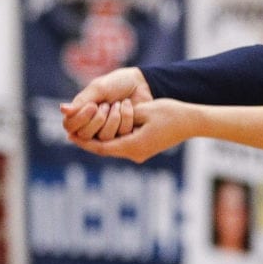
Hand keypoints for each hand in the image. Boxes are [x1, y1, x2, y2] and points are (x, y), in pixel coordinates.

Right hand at [60, 67, 153, 140]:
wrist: (141, 83)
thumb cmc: (117, 83)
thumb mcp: (99, 88)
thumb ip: (82, 100)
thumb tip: (62, 109)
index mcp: (80, 114)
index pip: (69, 126)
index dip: (80, 119)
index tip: (92, 105)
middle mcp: (91, 127)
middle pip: (85, 135)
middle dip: (98, 119)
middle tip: (106, 105)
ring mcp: (107, 132)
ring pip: (104, 137)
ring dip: (113, 117)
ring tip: (118, 104)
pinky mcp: (123, 135)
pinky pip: (121, 135)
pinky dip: (125, 117)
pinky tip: (127, 106)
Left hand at [68, 99, 195, 163]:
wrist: (192, 122)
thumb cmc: (171, 114)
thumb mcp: (144, 110)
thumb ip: (124, 115)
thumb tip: (109, 118)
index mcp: (133, 146)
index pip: (101, 147)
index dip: (84, 142)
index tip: (70, 136)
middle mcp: (135, 153)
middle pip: (106, 149)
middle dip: (90, 141)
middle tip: (72, 133)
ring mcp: (141, 152)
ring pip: (114, 147)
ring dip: (102, 138)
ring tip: (85, 130)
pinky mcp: (145, 148)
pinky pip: (123, 144)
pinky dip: (113, 137)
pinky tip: (105, 129)